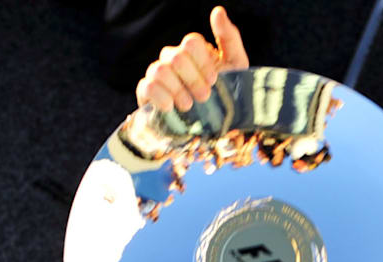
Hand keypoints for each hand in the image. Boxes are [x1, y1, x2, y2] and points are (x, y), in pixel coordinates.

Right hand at [134, 6, 249, 111]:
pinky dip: (162, 99)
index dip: (203, 63)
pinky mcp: (147, 93)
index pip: (191, 42)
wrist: (214, 129)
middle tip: (205, 97)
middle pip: (176, 57)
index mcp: (193, 51)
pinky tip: (172, 108)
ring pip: (160, 70)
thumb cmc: (226, 96)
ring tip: (189, 106)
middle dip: (194, 80)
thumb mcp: (235, 67)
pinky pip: (147, 86)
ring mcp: (158, 74)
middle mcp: (173, 59)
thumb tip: (217, 10)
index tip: (215, 80)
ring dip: (179, 91)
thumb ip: (229, 38)